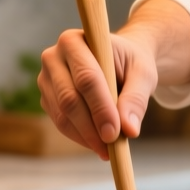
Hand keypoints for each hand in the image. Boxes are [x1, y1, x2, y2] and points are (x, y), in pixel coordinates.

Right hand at [38, 29, 158, 158]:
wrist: (119, 62)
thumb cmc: (131, 63)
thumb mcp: (143, 74)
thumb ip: (137, 99)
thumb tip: (129, 129)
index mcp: (75, 41)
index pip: (86, 78)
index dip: (100, 108)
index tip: (115, 133)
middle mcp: (53, 57)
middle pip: (69, 98)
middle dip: (91, 127)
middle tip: (112, 146)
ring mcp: (46, 79)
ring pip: (62, 115)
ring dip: (86, 136)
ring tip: (109, 149)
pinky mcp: (47, 98)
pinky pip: (61, 123)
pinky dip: (80, 137)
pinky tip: (99, 144)